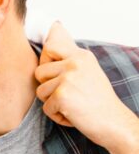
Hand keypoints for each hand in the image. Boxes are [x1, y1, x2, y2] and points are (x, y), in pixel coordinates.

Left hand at [35, 22, 135, 149]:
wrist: (113, 122)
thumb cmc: (98, 100)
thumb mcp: (87, 71)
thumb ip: (69, 58)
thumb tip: (53, 31)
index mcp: (81, 55)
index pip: (50, 47)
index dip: (46, 62)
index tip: (58, 75)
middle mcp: (74, 63)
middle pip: (39, 72)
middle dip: (48, 87)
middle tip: (69, 94)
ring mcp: (67, 78)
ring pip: (40, 91)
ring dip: (52, 103)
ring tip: (72, 104)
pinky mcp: (61, 95)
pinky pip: (45, 108)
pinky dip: (56, 115)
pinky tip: (73, 114)